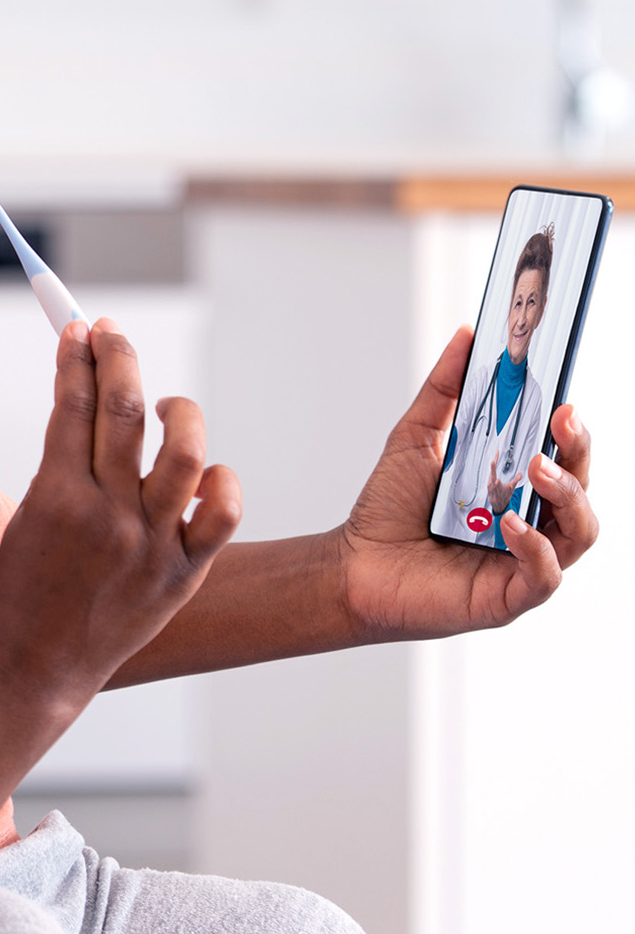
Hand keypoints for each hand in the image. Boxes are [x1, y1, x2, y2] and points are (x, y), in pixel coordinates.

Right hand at [0, 318, 241, 714]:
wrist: (32, 666)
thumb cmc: (21, 588)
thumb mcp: (28, 514)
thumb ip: (63, 463)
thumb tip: (90, 400)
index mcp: (55, 497)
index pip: (72, 402)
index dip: (77, 356)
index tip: (79, 329)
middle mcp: (106, 516)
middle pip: (123, 410)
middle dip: (118, 357)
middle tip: (112, 333)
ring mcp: (150, 545)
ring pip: (184, 451)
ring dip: (178, 410)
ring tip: (166, 405)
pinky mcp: (182, 573)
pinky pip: (222, 512)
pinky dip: (221, 480)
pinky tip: (203, 472)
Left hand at [340, 326, 596, 637]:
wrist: (351, 566)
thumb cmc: (386, 512)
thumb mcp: (415, 439)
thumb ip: (444, 390)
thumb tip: (467, 336)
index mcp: (514, 487)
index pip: (563, 456)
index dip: (572, 431)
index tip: (564, 402)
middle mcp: (530, 522)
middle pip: (581, 488)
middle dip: (578, 454)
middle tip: (561, 424)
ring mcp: (523, 561)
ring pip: (579, 531)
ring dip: (566, 496)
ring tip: (535, 470)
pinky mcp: (508, 597)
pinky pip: (544, 576)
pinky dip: (536, 548)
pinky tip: (512, 526)